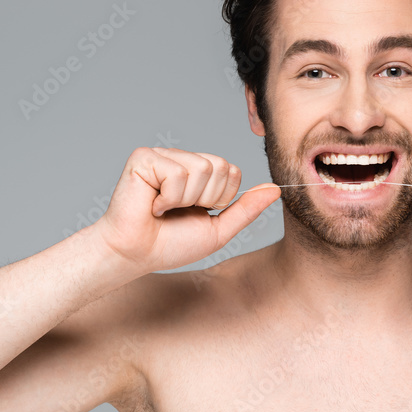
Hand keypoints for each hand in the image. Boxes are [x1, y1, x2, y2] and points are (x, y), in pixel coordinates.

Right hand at [92, 147, 279, 274]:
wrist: (136, 255)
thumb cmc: (171, 244)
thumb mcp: (219, 229)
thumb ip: (246, 209)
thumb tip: (275, 189)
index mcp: (199, 172)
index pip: (232, 171)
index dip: (220, 198)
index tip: (196, 212)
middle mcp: (182, 159)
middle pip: (219, 167)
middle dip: (204, 198)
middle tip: (178, 211)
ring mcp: (163, 156)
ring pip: (200, 169)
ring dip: (184, 200)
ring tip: (163, 208)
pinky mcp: (144, 158)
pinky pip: (176, 173)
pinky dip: (168, 198)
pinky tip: (152, 204)